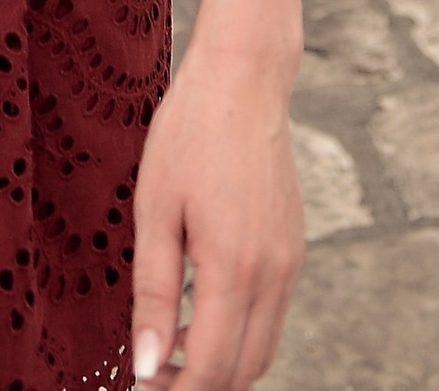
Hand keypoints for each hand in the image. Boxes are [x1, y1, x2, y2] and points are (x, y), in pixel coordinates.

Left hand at [129, 42, 302, 387]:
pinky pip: (272, 314)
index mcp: (235, 266)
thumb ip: (152, 295)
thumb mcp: (155, 211)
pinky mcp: (294, 248)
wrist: (243, 78)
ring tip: (172, 340)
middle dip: (201, 384)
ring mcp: (290, 262)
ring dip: (222, 362)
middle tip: (153, 369)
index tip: (143, 385)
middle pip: (244, 370)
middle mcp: (273, 273)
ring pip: (263, 348)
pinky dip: (240, 330)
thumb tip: (147, 366)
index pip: (213, 368)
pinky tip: (199, 305)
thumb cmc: (189, 135)